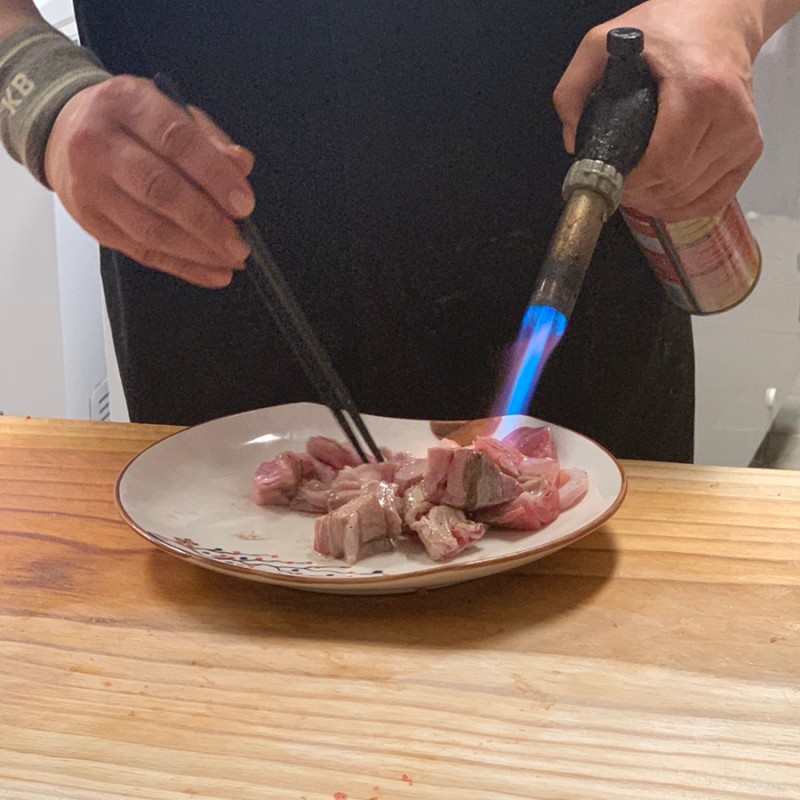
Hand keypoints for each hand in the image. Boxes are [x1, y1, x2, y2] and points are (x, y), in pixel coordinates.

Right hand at [44, 75, 254, 287]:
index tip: (244, 203)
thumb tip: (241, 165)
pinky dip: (183, 267)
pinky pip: (142, 252)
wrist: (62, 130)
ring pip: (150, 229)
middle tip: (240, 243)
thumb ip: (208, 139)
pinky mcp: (91, 222)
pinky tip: (213, 273)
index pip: (175, 140)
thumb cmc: (128, 122)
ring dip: (198, 251)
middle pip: (159, 189)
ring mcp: (89, 187)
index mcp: (125, 104)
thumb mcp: (168, 111)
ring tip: (232, 260)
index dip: (214, 175)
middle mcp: (99, 144)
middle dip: (207, 222)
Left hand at [553, 0, 764, 221]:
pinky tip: (663, 195)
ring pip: (690, 197)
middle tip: (620, 183)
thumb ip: (573, 89)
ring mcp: (744, 135)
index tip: (612, 176)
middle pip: (674, 184)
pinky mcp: (750, 149)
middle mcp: (730, 115)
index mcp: (700, 88)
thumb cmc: (669, 30)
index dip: (631, 181)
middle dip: (640, 192)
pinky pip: (712, 200)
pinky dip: (683, 206)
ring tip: (639, 185)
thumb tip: (573, 141)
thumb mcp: (604, 42)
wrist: (722, 20)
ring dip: (658, 201)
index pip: (663, 161)